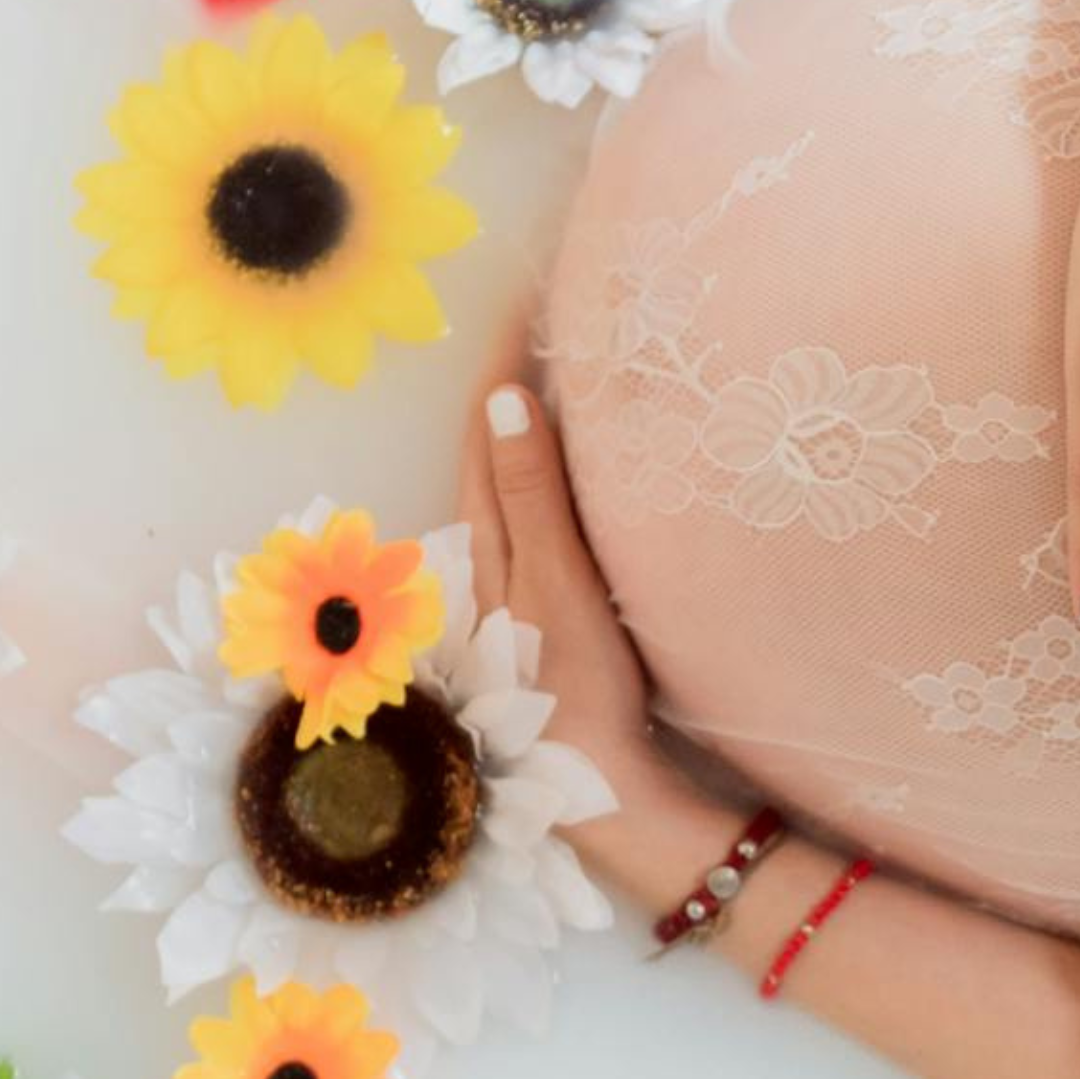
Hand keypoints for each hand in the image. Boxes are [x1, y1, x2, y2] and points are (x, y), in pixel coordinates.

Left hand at [457, 304, 658, 772]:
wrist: (593, 781)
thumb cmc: (574, 686)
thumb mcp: (555, 581)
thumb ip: (533, 494)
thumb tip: (509, 399)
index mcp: (488, 542)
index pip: (487, 428)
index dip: (501, 362)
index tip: (524, 297)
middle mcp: (489, 557)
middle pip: (488, 448)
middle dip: (507, 381)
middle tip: (540, 320)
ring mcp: (513, 585)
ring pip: (507, 482)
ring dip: (523, 425)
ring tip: (551, 373)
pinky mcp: (540, 609)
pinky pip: (534, 514)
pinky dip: (545, 473)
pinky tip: (567, 473)